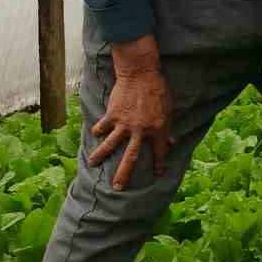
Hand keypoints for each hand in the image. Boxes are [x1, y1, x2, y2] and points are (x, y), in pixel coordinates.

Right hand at [88, 34, 173, 189]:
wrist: (141, 74)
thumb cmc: (158, 90)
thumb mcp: (169, 109)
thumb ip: (168, 127)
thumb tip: (170, 142)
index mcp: (158, 130)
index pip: (159, 152)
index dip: (159, 163)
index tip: (158, 174)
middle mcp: (141, 131)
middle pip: (131, 158)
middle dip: (123, 175)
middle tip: (117, 188)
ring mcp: (125, 124)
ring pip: (110, 145)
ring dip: (100, 156)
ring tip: (91, 164)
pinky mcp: (112, 115)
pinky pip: (103, 127)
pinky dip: (98, 130)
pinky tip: (95, 134)